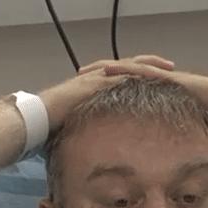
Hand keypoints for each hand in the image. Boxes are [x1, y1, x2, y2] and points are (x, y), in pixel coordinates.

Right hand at [38, 55, 175, 131]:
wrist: (37, 119)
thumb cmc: (53, 125)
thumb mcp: (79, 124)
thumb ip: (92, 127)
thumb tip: (100, 143)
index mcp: (94, 85)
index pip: (122, 75)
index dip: (141, 75)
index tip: (160, 78)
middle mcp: (96, 77)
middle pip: (129, 65)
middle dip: (151, 65)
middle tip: (171, 67)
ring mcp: (94, 79)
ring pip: (127, 66)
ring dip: (148, 66)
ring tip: (168, 68)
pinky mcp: (92, 84)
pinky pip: (118, 76)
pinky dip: (135, 74)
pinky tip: (151, 76)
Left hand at [78, 57, 207, 137]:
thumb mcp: (180, 135)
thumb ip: (166, 145)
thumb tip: (157, 167)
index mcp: (157, 96)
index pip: (125, 91)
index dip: (104, 92)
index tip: (84, 96)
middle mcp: (159, 84)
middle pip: (123, 76)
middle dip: (99, 77)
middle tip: (76, 78)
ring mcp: (166, 78)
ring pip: (131, 69)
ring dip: (107, 69)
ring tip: (86, 71)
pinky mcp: (173, 78)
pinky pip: (146, 72)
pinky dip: (128, 70)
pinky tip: (111, 71)